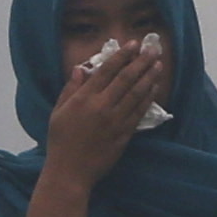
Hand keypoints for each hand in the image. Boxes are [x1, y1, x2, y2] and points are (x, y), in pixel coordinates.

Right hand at [40, 34, 167, 196]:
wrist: (70, 172)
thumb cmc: (60, 141)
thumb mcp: (58, 112)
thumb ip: (71, 89)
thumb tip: (81, 68)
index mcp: (84, 99)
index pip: (107, 70)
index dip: (122, 55)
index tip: (133, 44)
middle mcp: (102, 106)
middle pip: (126, 78)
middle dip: (141, 62)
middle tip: (153, 49)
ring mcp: (115, 120)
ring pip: (137, 93)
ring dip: (149, 77)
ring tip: (158, 64)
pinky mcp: (124, 134)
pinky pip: (139, 111)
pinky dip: (148, 98)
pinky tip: (154, 88)